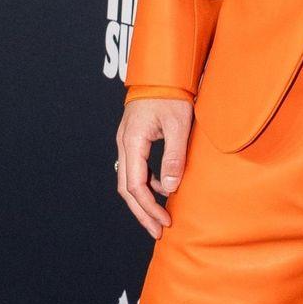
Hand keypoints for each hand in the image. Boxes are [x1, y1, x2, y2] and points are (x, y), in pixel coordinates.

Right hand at [115, 98, 191, 238]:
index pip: (135, 186)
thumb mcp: (178, 126)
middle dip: (142, 212)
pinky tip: (164, 188)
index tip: (164, 223)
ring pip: (129, 179)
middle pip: (127, 188)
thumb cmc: (171, 95)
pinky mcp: (135, 139)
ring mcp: (127, 141)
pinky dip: (148, 183)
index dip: (148, 208)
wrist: (164, 73)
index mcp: (132, 142)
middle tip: (158, 231)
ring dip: (143, 200)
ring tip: (160, 217)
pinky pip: (136, 168)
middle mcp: (124, 144)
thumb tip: (169, 188)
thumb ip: (173, 156)